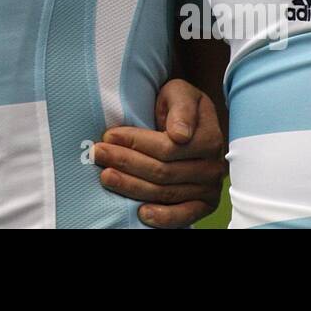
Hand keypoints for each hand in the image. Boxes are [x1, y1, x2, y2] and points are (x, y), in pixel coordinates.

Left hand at [94, 78, 226, 228]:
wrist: (190, 122)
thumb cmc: (179, 105)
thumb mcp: (180, 93)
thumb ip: (181, 108)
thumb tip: (180, 135)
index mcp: (209, 138)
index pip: (167, 147)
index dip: (136, 143)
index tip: (109, 135)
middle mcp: (212, 166)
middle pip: (163, 171)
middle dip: (126, 162)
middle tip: (99, 154)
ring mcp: (208, 188)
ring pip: (165, 192)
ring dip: (132, 187)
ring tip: (106, 176)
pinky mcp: (203, 205)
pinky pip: (184, 215)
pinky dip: (163, 218)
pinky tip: (141, 213)